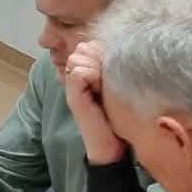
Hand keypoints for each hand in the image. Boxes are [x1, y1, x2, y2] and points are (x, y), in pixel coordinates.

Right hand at [62, 41, 124, 163]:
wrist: (112, 146)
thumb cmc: (119, 117)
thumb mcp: (118, 86)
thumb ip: (112, 68)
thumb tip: (118, 50)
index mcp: (88, 71)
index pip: (90, 45)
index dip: (103, 51)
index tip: (114, 69)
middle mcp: (77, 77)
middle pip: (82, 48)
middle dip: (98, 56)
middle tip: (109, 76)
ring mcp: (72, 86)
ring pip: (78, 57)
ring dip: (95, 66)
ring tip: (105, 83)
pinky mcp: (73, 97)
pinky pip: (78, 72)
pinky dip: (91, 76)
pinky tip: (100, 90)